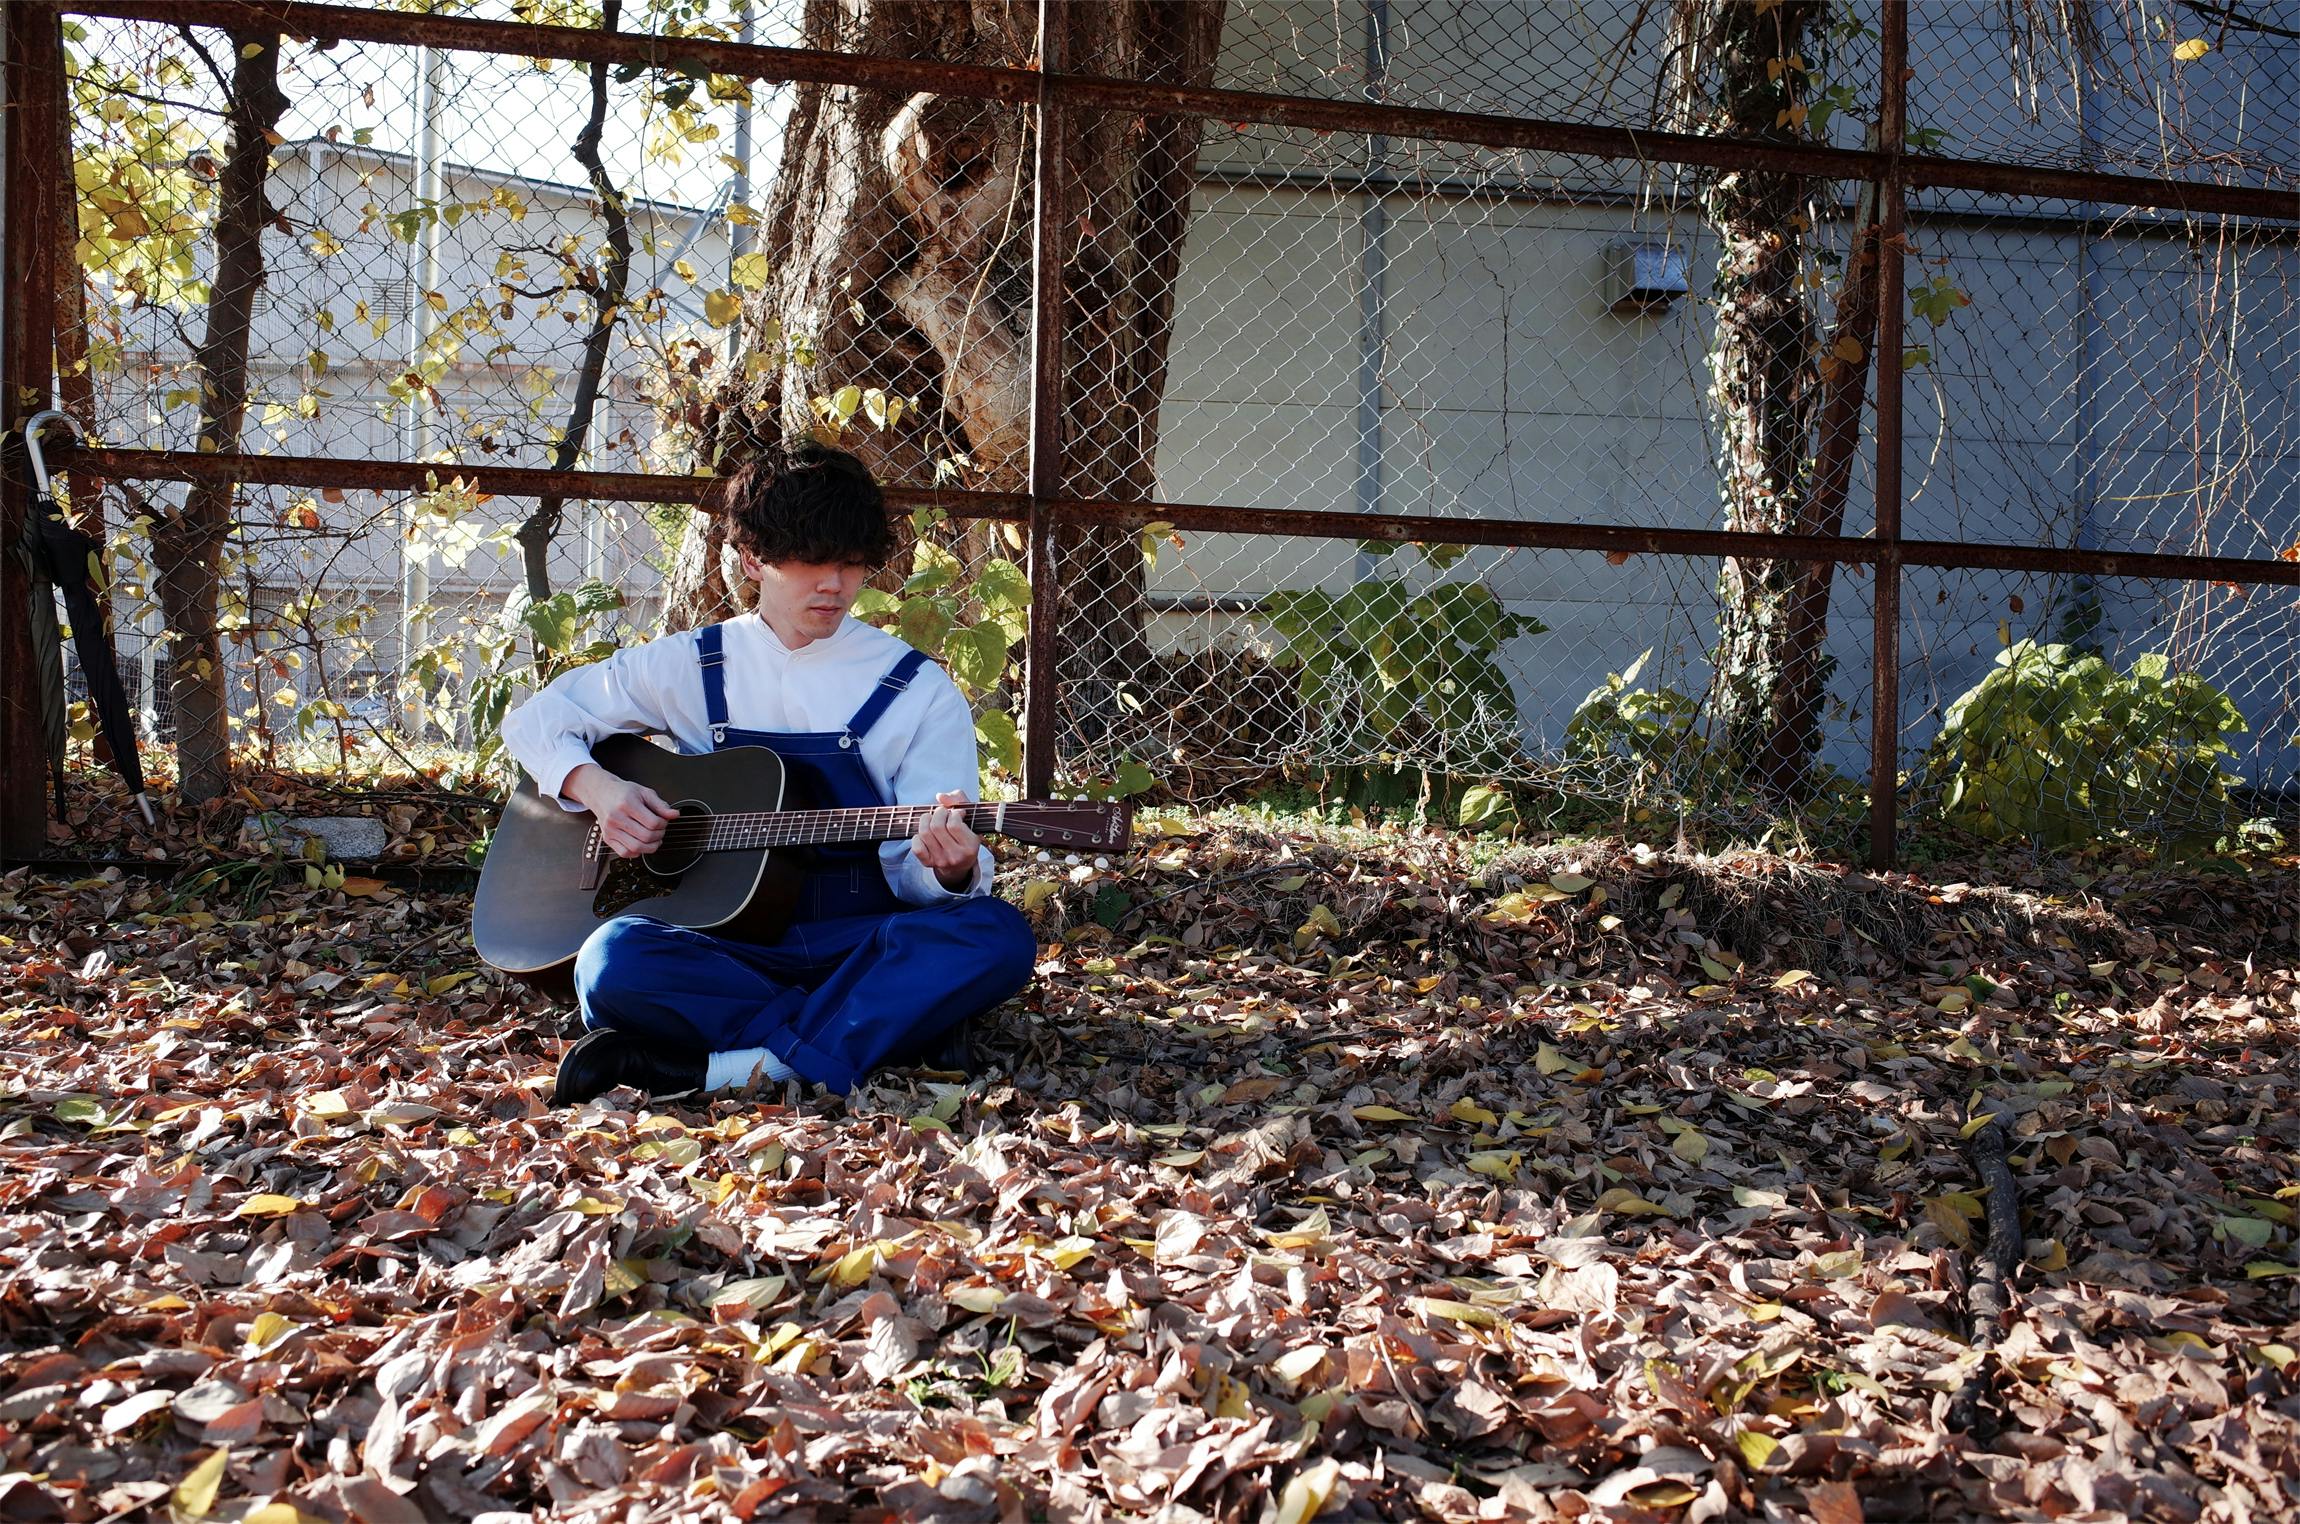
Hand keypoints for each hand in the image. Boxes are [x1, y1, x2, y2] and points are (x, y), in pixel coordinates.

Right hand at [564, 763, 680, 857]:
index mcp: (627, 804)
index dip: (663, 824)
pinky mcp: (607, 838)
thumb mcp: (644, 793)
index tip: (663, 822)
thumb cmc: (623, 792)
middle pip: (646, 836)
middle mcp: (616, 818)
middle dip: (659, 835)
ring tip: (654, 839)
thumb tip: (674, 815)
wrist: (601, 793)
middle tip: (660, 830)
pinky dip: (637, 852)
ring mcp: (610, 830)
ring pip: (636, 847)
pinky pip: (624, 853)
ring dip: (651, 847)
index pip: (653, 822)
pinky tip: (641, 843)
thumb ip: (660, 805)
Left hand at [913, 790, 981, 891]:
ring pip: (925, 833)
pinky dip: (917, 837)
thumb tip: (940, 796)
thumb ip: (959, 800)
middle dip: (938, 813)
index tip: (957, 813)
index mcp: (970, 846)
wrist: (961, 864)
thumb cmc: (965, 835)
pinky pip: (917, 848)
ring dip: (926, 820)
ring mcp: (941, 860)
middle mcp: (956, 855)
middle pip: (937, 827)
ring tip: (932, 818)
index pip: (954, 824)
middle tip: (943, 813)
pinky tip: (925, 834)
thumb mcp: (970, 817)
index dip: (953, 812)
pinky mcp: (928, 863)